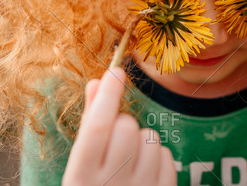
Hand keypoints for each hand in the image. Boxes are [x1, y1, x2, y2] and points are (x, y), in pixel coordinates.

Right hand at [62, 67, 176, 185]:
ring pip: (149, 138)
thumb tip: (96, 82)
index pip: (97, 127)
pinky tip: (143, 172)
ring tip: (128, 162)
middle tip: (113, 144)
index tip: (116, 71)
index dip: (107, 95)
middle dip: (121, 125)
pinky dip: (156, 157)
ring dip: (140, 141)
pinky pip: (165, 155)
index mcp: (81, 178)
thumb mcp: (81, 165)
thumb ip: (89, 124)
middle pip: (126, 126)